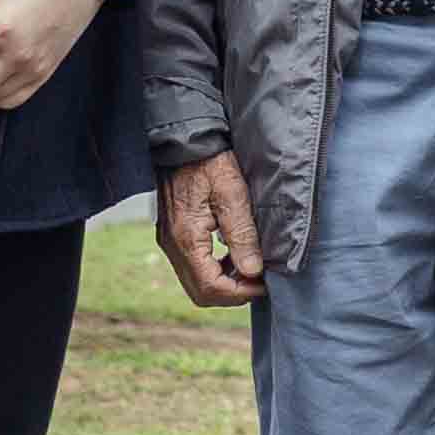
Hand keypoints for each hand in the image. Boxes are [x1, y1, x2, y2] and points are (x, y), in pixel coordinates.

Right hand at [153, 146, 264, 309]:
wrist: (185, 141)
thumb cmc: (210, 162)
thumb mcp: (233, 194)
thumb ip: (242, 235)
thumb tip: (253, 271)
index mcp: (186, 238)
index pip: (211, 287)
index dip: (241, 292)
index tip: (264, 283)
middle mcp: (173, 245)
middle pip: (201, 293)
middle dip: (233, 293)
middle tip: (259, 281)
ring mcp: (170, 241)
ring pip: (196, 283)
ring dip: (225, 283)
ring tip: (250, 267)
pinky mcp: (173, 236)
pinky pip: (193, 267)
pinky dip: (215, 270)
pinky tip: (233, 255)